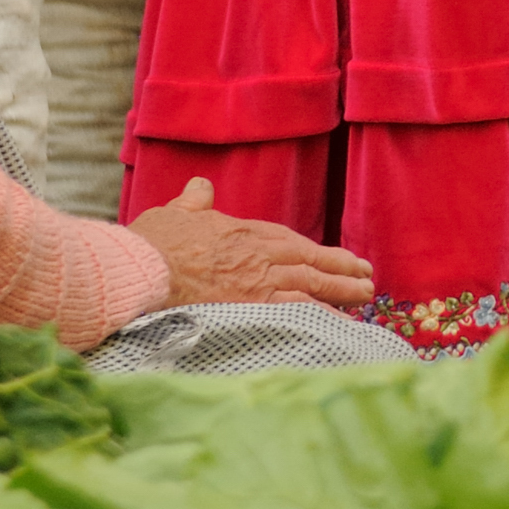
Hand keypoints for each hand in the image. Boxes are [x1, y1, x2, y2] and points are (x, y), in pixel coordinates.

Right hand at [129, 177, 376, 311]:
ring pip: (311, 286)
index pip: (291, 241)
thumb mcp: (176, 212)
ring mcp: (258, 281)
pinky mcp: (252, 306)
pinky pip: (296, 311)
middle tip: (366, 277)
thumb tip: (199, 185)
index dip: (316, 251)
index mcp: (246, 232)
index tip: (335, 257)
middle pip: (311, 262)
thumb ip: (194, 201)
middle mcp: (260, 254)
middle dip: (341, 270)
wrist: (142, 267)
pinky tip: (336, 323)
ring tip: (363, 298)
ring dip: (341, 292)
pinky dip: (319, 315)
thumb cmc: (153, 242)